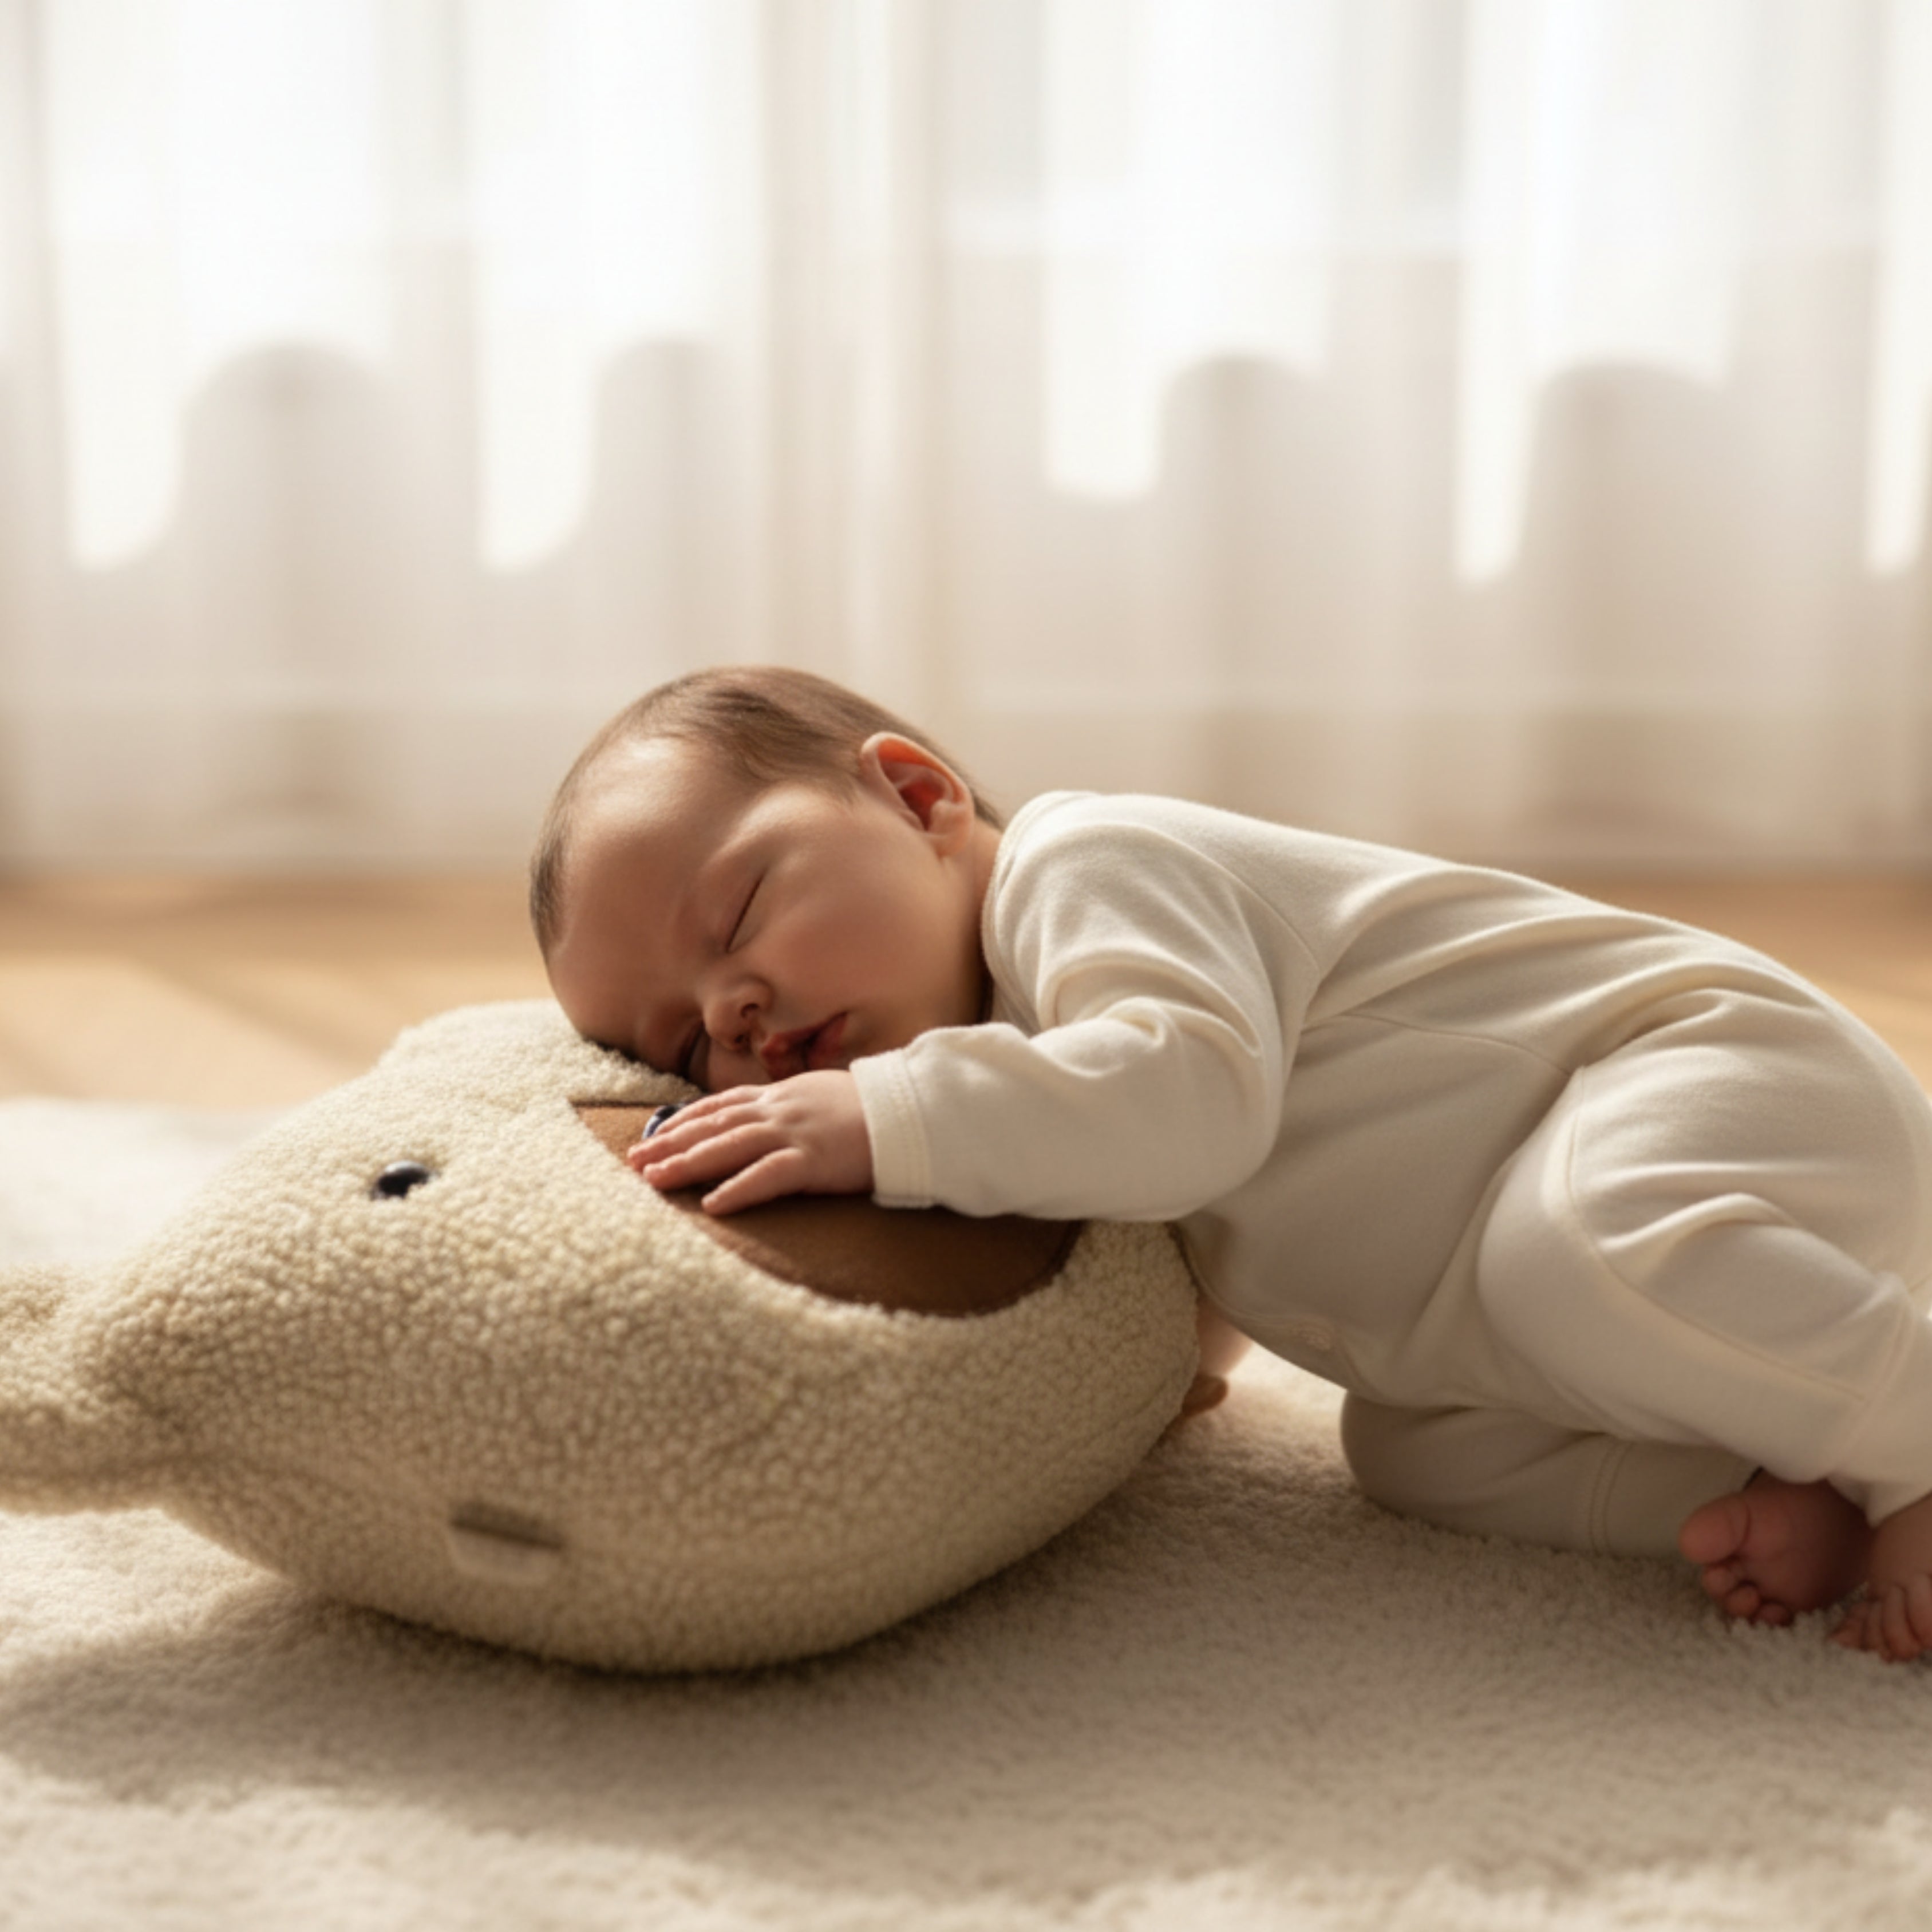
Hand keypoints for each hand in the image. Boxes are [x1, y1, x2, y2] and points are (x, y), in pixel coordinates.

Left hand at [627, 1070, 872, 1214]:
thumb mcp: (819, 1095)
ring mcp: (795, 1133)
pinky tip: (713, 1205)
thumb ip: (787, 1105)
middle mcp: (779, 1110)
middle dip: (670, 1144)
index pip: (718, 1106)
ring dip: (688, 1164)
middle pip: (712, 1126)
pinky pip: (769, 1176)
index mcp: (779, 1096)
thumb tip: (761, 1116)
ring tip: (654, 1180)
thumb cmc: (870, 1108)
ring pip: (729, 1147)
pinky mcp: (814, 1161)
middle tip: (633, 1162)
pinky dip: (739, 1190)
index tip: (651, 1136)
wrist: (912, 1111)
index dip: (681, 1121)